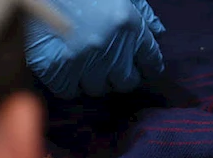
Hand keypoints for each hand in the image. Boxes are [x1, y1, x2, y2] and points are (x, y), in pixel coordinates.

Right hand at [24, 0, 165, 98]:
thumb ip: (141, 11)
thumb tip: (158, 32)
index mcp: (128, 25)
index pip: (150, 61)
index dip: (147, 66)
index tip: (141, 67)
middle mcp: (109, 48)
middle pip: (126, 83)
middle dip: (121, 76)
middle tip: (111, 67)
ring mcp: (80, 60)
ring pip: (97, 89)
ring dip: (94, 80)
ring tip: (86, 64)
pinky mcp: (53, 67)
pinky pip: (68, 91)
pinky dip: (68, 84)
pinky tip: (67, 70)